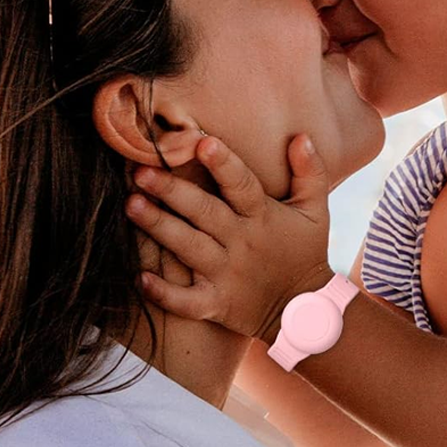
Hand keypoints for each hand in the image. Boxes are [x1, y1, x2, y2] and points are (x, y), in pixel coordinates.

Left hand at [125, 134, 334, 342]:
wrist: (304, 311)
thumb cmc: (305, 251)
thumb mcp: (315, 210)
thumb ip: (310, 172)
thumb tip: (301, 137)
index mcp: (263, 216)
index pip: (243, 185)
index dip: (224, 164)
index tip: (202, 142)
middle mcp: (242, 242)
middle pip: (205, 213)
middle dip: (173, 192)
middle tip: (142, 172)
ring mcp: (227, 274)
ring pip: (189, 248)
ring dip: (159, 227)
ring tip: (130, 205)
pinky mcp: (216, 303)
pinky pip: (187, 301)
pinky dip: (164, 293)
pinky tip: (139, 276)